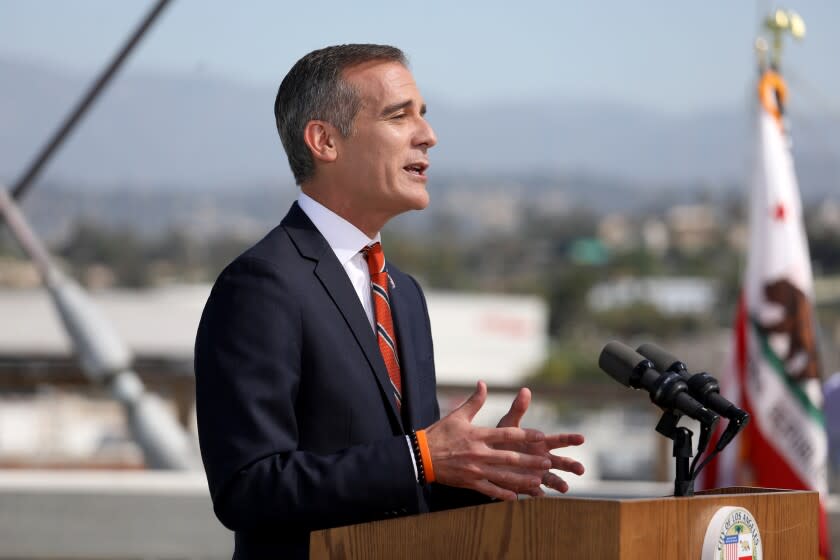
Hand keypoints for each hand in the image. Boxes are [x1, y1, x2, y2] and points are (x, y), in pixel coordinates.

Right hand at [425, 381, 551, 500]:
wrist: (421, 455)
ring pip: (503, 476)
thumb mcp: (457, 415)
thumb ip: (474, 401)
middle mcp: (478, 452)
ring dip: (522, 479)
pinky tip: (516, 497)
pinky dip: (502, 494)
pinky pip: (489, 489)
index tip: (541, 436)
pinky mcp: (469, 482)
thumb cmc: (439, 433)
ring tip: (538, 480)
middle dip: (530, 461)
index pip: (506, 434)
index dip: (526, 435)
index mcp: (477, 434)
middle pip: (509, 457)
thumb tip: (483, 384)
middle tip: (546, 462)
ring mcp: (474, 469)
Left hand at [496, 387, 584, 494]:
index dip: (570, 439)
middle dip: (572, 465)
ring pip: (552, 479)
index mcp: (541, 443)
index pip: (559, 440)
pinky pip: (534, 490)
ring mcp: (537, 473)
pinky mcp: (527, 485)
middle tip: (581, 469)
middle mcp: (543, 459)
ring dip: (559, 482)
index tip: (581, 438)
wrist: (489, 458)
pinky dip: (537, 491)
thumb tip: (525, 390)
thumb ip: (518, 410)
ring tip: (564, 487)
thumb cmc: (503, 439)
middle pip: (561, 462)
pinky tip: (540, 493)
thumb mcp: (509, 424)